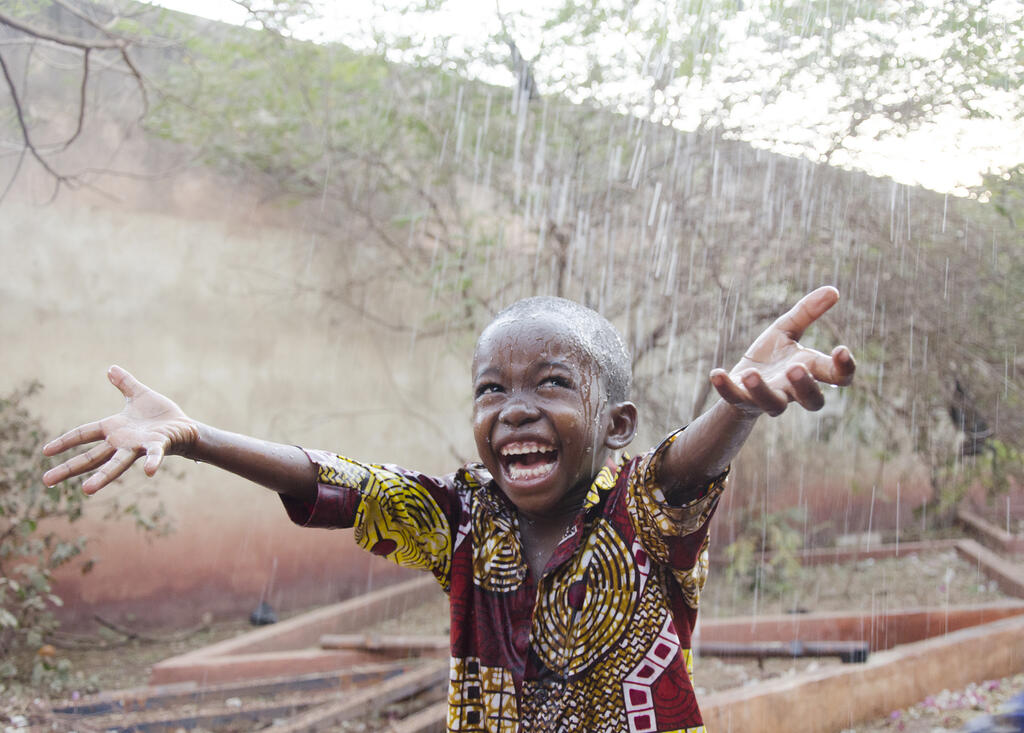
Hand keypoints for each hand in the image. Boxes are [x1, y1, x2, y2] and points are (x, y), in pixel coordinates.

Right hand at [42, 366, 198, 493]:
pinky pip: (154, 455)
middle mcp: (122, 442)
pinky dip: (152, 462)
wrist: (185, 426)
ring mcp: (139, 446)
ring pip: (117, 463)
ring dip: (103, 477)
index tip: (45, 452)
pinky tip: (149, 472)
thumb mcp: (139, 395)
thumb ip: (125, 384)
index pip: (83, 434)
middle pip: (92, 457)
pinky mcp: (158, 446)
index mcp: (114, 429)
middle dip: (69, 468)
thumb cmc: (161, 414)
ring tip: (87, 490)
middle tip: (46, 481)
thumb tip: (110, 368)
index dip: (65, 441)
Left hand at [710, 286, 854, 416]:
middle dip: (805, 386)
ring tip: (751, 373)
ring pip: (774, 405)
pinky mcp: (743, 401)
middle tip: (795, 368)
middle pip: (812, 400)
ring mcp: (769, 399)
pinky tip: (716, 373)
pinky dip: (726, 388)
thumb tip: (833, 290)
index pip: (838, 378)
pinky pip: (735, 399)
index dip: (844, 368)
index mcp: (811, 372)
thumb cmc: (772, 356)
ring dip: (762, 390)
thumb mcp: (787, 330)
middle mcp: (794, 391)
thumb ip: (808, 312)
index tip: (840, 350)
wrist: (742, 380)